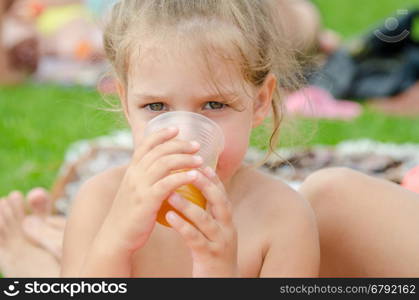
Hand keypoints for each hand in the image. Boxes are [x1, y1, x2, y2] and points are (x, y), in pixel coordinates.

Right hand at [98, 126, 202, 254]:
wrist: (115, 236)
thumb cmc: (130, 214)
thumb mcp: (133, 190)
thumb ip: (144, 177)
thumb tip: (161, 168)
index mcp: (132, 170)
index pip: (145, 144)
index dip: (161, 134)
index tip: (176, 128)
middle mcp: (134, 174)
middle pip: (159, 151)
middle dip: (180, 145)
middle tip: (197, 145)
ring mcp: (140, 186)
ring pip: (165, 163)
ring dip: (185, 159)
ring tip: (200, 159)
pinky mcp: (147, 200)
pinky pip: (168, 183)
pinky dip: (183, 177)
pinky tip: (195, 176)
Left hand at [165, 167, 238, 276]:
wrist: (222, 284)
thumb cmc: (213, 255)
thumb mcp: (214, 233)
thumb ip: (207, 215)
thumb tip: (192, 196)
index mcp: (227, 221)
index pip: (222, 195)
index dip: (213, 179)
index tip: (201, 164)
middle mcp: (227, 229)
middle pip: (219, 201)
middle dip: (205, 185)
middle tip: (189, 171)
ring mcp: (220, 242)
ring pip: (205, 219)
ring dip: (188, 205)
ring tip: (171, 193)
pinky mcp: (210, 256)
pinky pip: (195, 239)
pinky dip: (182, 226)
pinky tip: (169, 216)